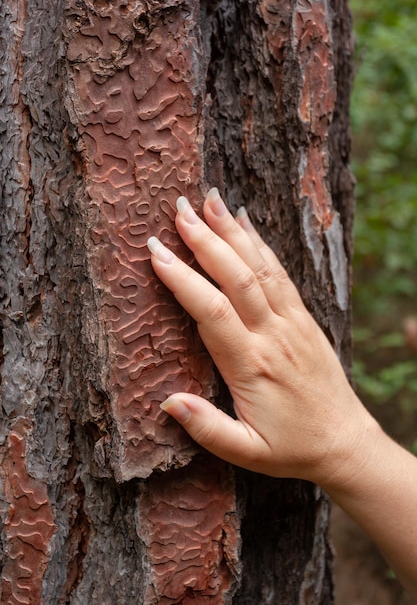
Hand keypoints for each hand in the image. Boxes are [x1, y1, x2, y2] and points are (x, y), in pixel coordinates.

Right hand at [147, 188, 373, 486]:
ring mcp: (292, 322)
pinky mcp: (304, 318)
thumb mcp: (247, 452)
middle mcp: (273, 336)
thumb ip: (207, 428)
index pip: (212, 312)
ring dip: (233, 231)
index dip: (182, 279)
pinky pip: (281, 274)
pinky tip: (246, 223)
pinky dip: (261, 245)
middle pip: (236, 277)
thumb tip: (167, 402)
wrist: (346, 442)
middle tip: (179, 208)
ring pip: (260, 267)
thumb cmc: (292, 448)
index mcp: (252, 366)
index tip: (156, 252)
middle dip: (206, 239)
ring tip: (210, 199)